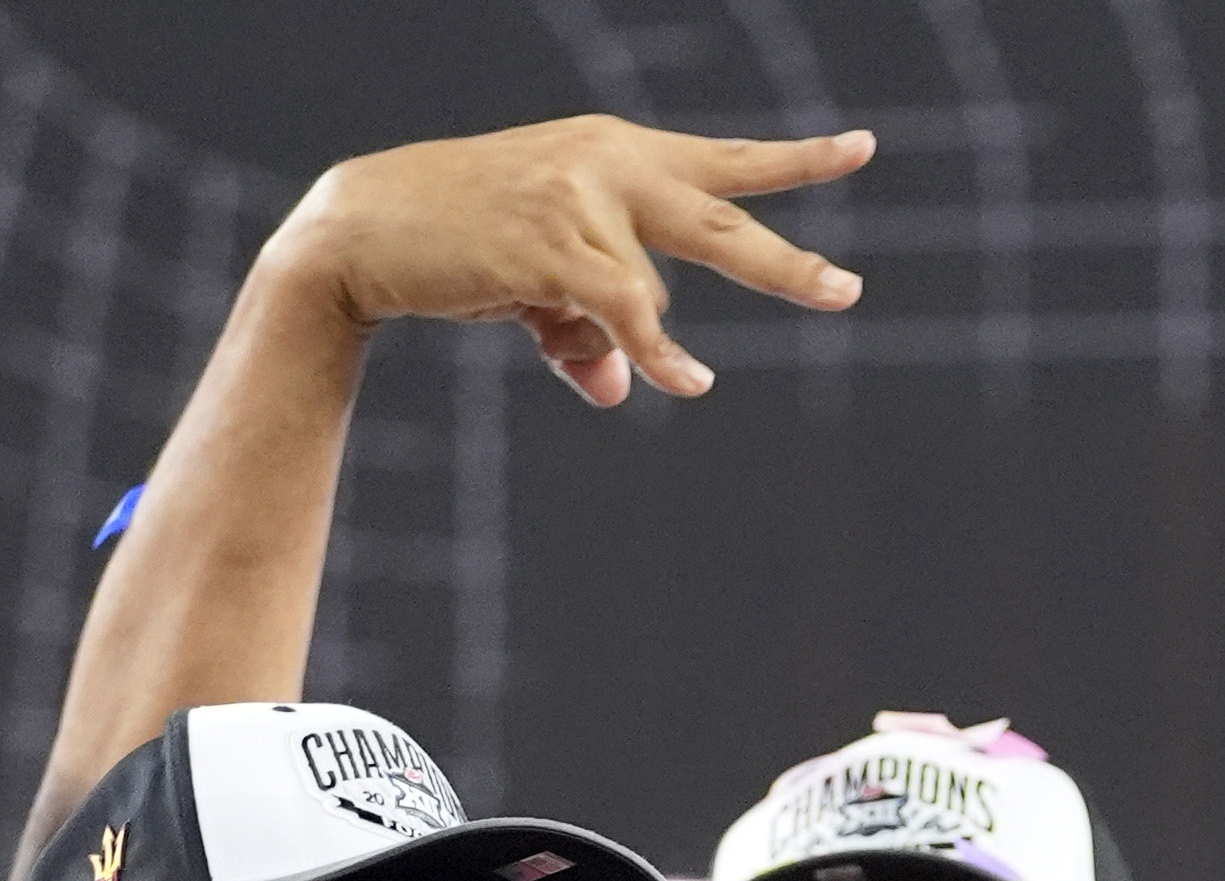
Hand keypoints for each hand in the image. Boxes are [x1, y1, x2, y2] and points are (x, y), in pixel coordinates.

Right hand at [260, 115, 869, 403]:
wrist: (364, 229)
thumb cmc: (458, 249)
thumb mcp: (537, 288)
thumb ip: (587, 333)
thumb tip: (620, 387)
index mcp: (616, 153)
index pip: (722, 159)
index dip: (795, 159)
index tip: (860, 148)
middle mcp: (608, 161)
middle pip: (723, 218)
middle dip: (787, 265)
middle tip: (849, 293)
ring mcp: (581, 197)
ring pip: (654, 291)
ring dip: (634, 337)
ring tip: (597, 344)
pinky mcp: (553, 244)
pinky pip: (630, 310)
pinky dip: (658, 352)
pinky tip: (685, 380)